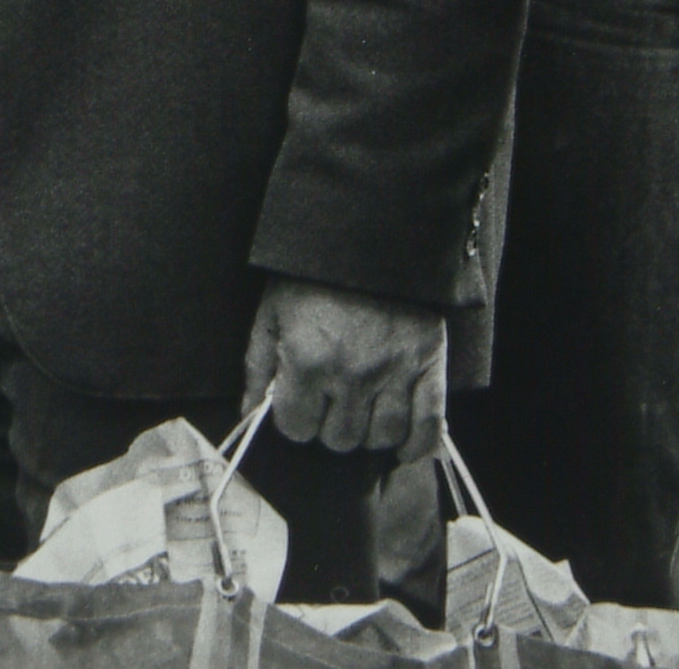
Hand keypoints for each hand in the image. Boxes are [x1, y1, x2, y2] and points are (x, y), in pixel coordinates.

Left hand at [243, 278, 446, 466]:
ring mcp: (394, 372)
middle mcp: (351, 375)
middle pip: (338, 439)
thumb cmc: (314, 272)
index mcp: (308, 361)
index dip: (295, 417)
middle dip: (329, 424)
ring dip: (367, 432)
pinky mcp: (429, 364)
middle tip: (331, 399)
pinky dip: (417, 445)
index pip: (297, 428)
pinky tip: (403, 447)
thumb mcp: (272, 311)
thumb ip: (258, 365)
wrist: (373, 232)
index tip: (300, 401)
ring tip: (362, 410)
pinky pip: (428, 425)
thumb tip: (249, 411)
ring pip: (380, 438)